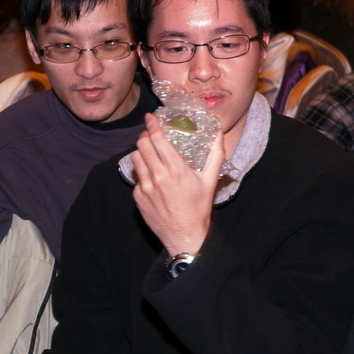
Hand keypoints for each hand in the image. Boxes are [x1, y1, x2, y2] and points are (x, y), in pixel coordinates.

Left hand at [131, 113, 222, 256]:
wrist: (185, 235)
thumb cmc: (198, 209)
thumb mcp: (210, 181)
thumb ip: (215, 155)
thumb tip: (219, 135)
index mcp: (175, 169)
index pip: (157, 138)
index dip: (152, 124)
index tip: (151, 118)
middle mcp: (157, 176)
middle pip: (142, 144)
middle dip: (145, 136)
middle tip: (151, 135)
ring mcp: (145, 187)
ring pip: (135, 158)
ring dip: (141, 152)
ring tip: (150, 154)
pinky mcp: (138, 197)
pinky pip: (137, 177)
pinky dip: (142, 173)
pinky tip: (152, 177)